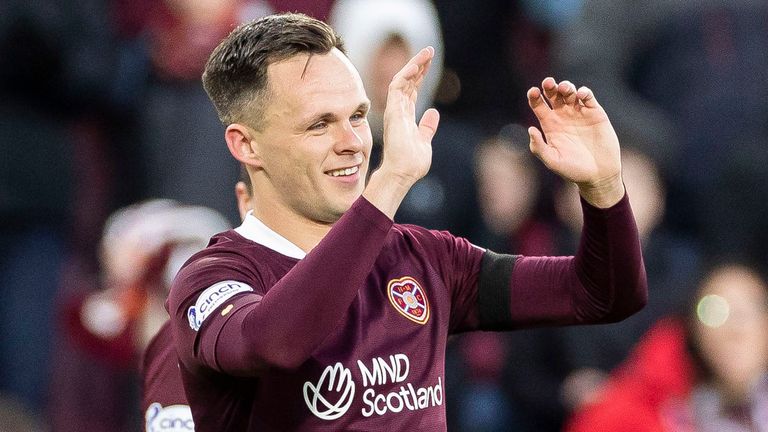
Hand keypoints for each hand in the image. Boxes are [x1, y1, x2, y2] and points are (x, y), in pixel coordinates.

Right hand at [379, 46, 440, 185]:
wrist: (402, 174)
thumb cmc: (411, 163)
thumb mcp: (424, 141)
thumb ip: (427, 127)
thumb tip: (433, 113)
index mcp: (405, 116)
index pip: (412, 91)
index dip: (420, 76)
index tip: (428, 63)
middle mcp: (397, 110)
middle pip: (407, 82)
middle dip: (418, 66)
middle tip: (429, 51)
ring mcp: (394, 110)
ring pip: (401, 80)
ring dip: (414, 65)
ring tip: (426, 53)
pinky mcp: (392, 111)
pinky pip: (397, 86)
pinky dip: (406, 74)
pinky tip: (417, 66)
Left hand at [527, 78, 623, 207]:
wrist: (598, 175)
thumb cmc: (573, 170)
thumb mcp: (552, 161)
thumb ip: (539, 147)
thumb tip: (530, 129)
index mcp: (550, 125)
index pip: (539, 106)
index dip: (534, 97)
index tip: (533, 92)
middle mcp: (563, 116)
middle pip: (553, 95)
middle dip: (549, 86)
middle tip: (548, 83)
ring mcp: (579, 114)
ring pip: (570, 93)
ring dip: (566, 87)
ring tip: (564, 89)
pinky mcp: (595, 114)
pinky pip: (588, 98)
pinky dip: (584, 92)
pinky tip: (580, 95)